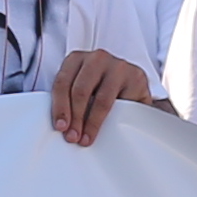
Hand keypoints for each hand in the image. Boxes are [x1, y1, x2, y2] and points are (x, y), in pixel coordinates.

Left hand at [44, 47, 160, 146]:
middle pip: (80, 90)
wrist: (131, 82)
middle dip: (75, 117)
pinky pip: (124, 103)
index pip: (62, 82)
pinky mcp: (136, 77)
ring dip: (92, 122)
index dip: (60, 107)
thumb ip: (68, 99)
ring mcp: (118, 66)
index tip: (60, 126)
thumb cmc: (100, 86)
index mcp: (77, 59)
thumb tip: (60, 125)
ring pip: (102, 99)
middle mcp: (97, 58)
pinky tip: (111, 130)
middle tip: (73, 136)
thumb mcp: (81, 87)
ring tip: (87, 138)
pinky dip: (116, 119)